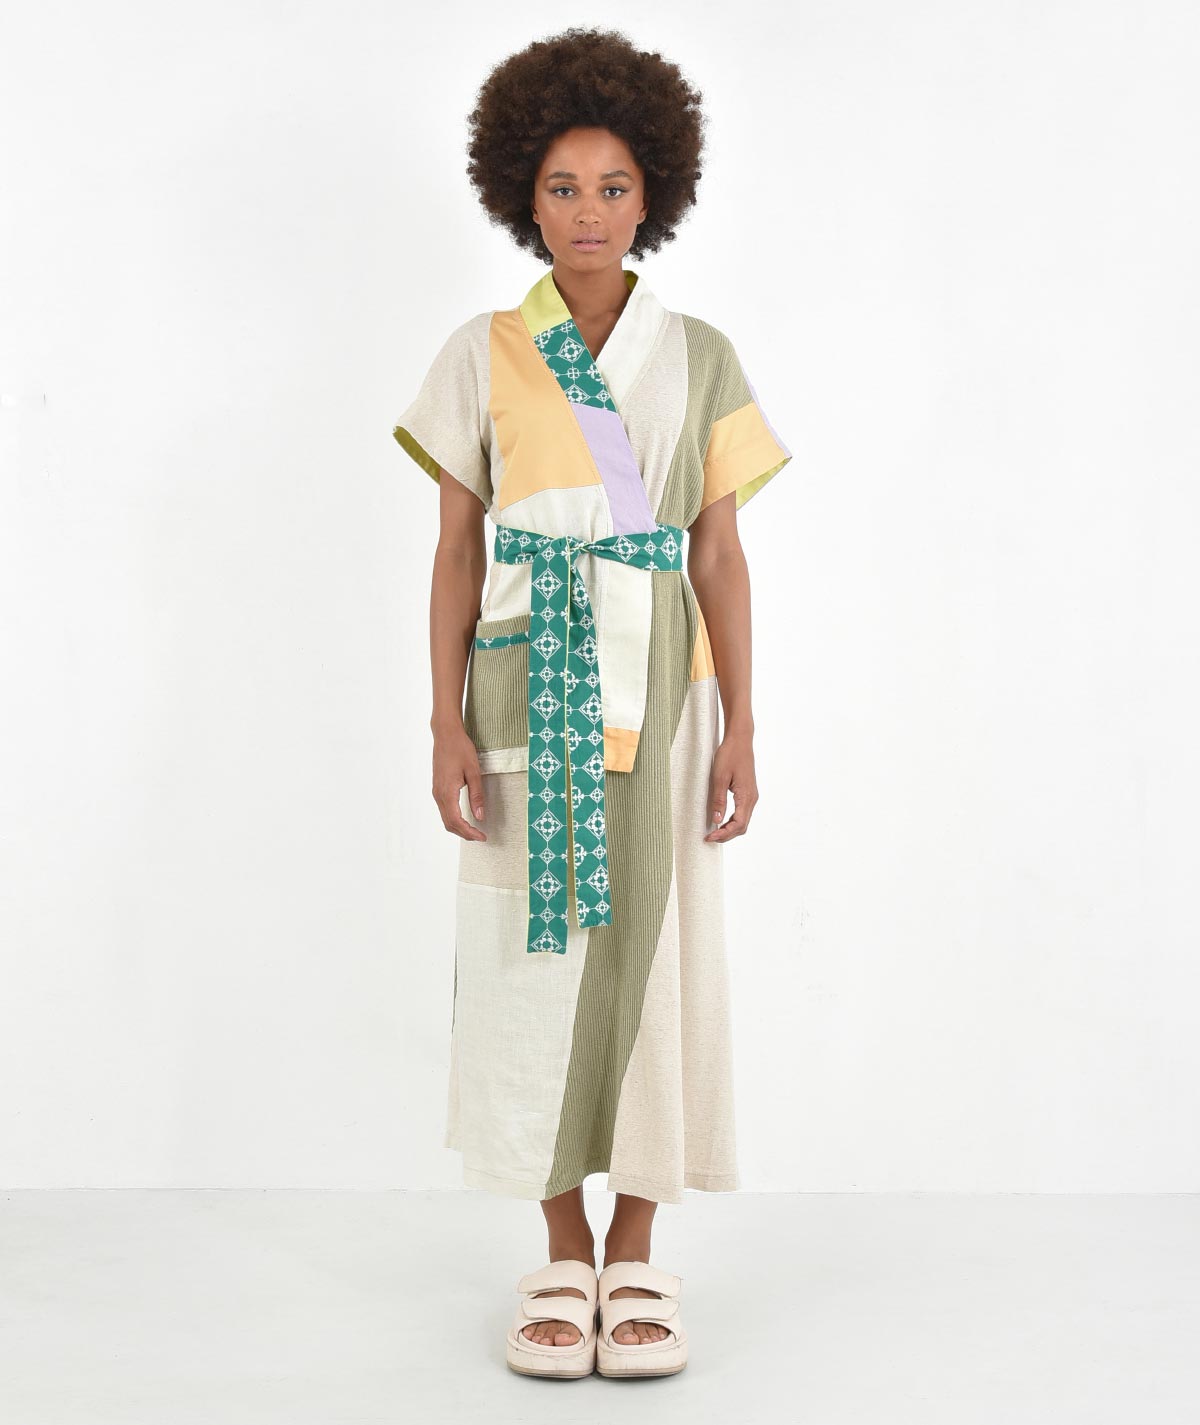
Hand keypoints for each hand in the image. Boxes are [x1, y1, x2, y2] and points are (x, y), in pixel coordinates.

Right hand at [432, 726, 487, 840]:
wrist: (446, 734)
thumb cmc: (460, 749)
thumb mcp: (474, 772)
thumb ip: (477, 795)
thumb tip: (480, 817)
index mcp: (447, 792)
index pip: (456, 821)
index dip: (469, 832)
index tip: (482, 837)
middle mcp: (439, 795)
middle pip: (449, 824)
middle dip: (464, 833)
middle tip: (480, 836)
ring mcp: (436, 792)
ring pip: (445, 818)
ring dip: (459, 827)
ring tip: (474, 830)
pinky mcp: (438, 788)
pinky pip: (444, 810)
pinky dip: (454, 819)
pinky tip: (465, 818)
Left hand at [704, 730, 757, 840]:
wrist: (740, 740)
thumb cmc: (730, 755)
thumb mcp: (719, 777)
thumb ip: (719, 800)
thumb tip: (716, 820)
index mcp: (746, 796)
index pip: (738, 824)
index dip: (724, 834)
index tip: (709, 837)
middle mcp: (752, 798)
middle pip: (742, 826)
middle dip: (727, 835)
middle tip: (709, 838)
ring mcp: (751, 796)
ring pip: (743, 821)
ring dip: (730, 829)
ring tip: (714, 832)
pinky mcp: (748, 792)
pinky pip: (742, 813)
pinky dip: (733, 821)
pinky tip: (721, 820)